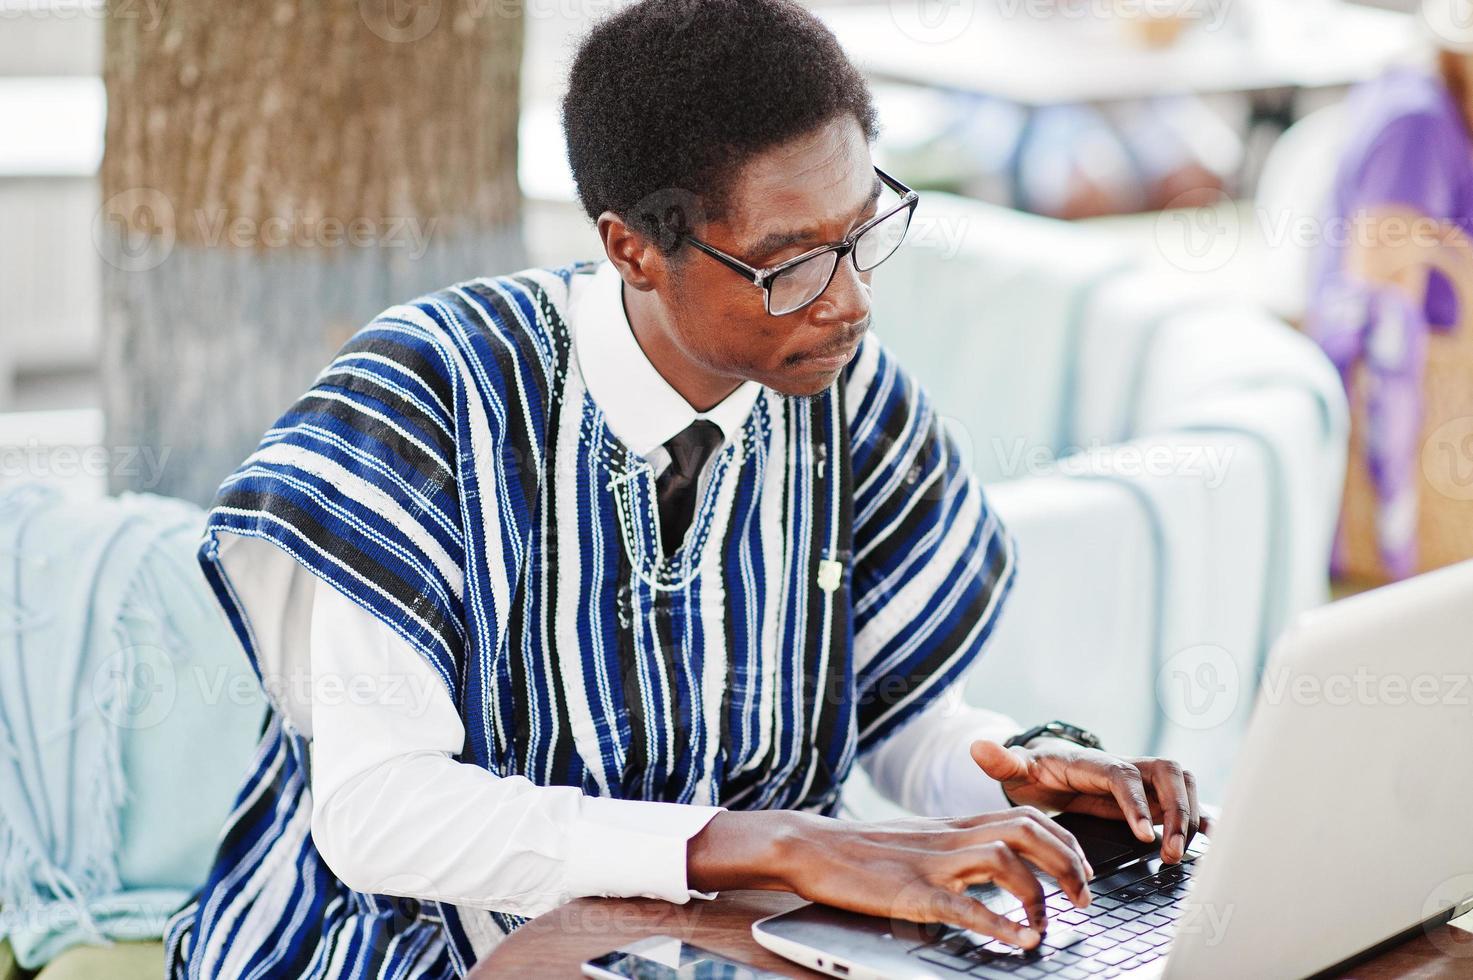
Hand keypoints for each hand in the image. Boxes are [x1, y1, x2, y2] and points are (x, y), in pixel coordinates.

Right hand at [686, 807, 1093, 949]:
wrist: (808, 846)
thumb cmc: (859, 851)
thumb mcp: (917, 842)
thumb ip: (954, 850)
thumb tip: (995, 868)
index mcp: (952, 825)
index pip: (1024, 816)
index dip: (1064, 840)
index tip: (1083, 870)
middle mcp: (950, 837)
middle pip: (1027, 830)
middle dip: (1067, 864)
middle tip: (1082, 900)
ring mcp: (931, 863)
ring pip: (1005, 860)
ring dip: (1038, 893)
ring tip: (1049, 924)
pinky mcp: (911, 892)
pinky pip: (963, 906)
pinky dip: (999, 924)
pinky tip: (1019, 941)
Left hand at [970, 738, 1207, 863]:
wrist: (1045, 766)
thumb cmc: (1033, 770)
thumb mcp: (1015, 769)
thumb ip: (1001, 762)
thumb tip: (978, 747)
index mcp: (1091, 762)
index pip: (1122, 774)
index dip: (1136, 802)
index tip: (1144, 834)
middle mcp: (1122, 765)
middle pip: (1165, 772)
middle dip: (1174, 809)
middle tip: (1167, 851)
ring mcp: (1139, 778)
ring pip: (1180, 782)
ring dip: (1187, 814)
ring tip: (1178, 854)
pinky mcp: (1149, 795)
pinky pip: (1183, 798)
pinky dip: (1200, 814)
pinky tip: (1210, 839)